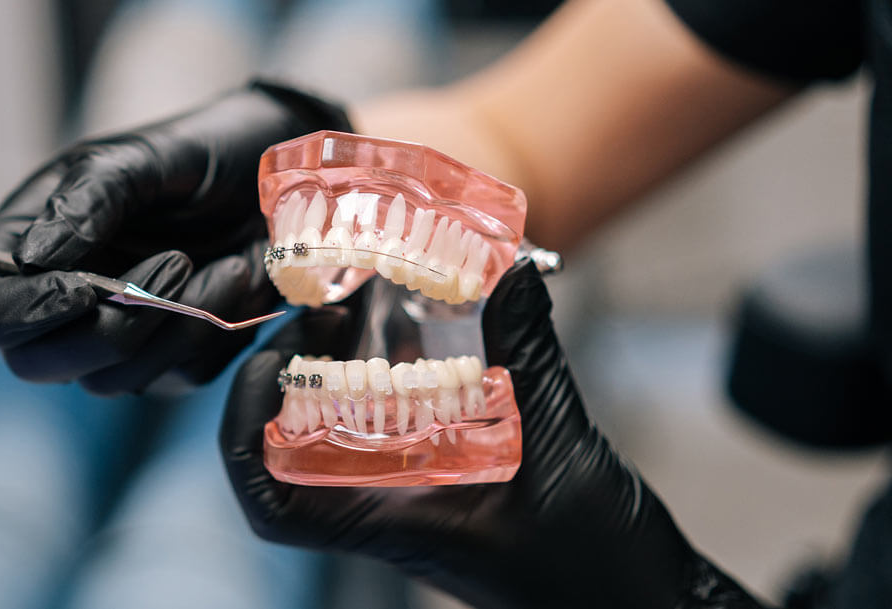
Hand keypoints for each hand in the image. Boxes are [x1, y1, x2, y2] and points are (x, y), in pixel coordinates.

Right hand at [0, 80, 350, 394]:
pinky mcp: (164, 361)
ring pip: (108, 379)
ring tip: (221, 258)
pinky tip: (237, 274)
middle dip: (106, 328)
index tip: (76, 291)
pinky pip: (172, 377)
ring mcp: (106, 338)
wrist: (276, 175)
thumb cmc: (196, 152)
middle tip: (175, 263)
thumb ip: (85, 200)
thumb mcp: (140, 157)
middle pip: (33, 363)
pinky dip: (210, 329)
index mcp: (20, 243)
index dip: (6, 314)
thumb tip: (27, 261)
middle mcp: (51, 301)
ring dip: (172, 324)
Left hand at [221, 261, 764, 608]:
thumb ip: (529, 358)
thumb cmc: (595, 563)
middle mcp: (392, 507)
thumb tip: (509, 271)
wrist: (648, 603)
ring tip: (363, 292)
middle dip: (298, 367)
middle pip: (301, 443)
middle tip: (325, 297)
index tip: (264, 365)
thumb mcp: (559, 449)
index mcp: (387, 522)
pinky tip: (431, 320)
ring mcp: (423, 492)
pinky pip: (414, 418)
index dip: (244, 432)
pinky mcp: (464, 475)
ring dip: (348, 362)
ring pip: (354, 425)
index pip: (270, 501)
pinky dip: (413, 368)